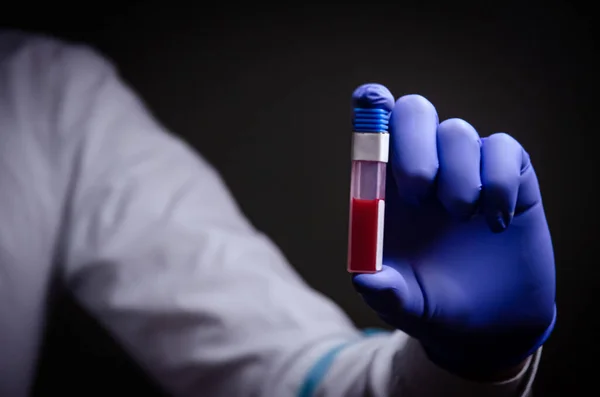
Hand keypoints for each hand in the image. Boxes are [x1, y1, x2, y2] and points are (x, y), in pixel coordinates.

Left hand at [351, 84, 555, 377]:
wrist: (488, 322)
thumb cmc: (434, 304)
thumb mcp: (404, 305)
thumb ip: (385, 291)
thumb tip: (365, 277)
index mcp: (388, 189)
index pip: (375, 130)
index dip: (371, 107)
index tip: (371, 100)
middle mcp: (425, 169)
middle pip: (414, 111)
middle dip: (414, 143)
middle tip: (420, 193)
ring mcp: (467, 169)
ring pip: (458, 131)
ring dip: (459, 176)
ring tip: (464, 220)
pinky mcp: (509, 176)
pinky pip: (504, 149)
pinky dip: (499, 182)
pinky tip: (497, 222)